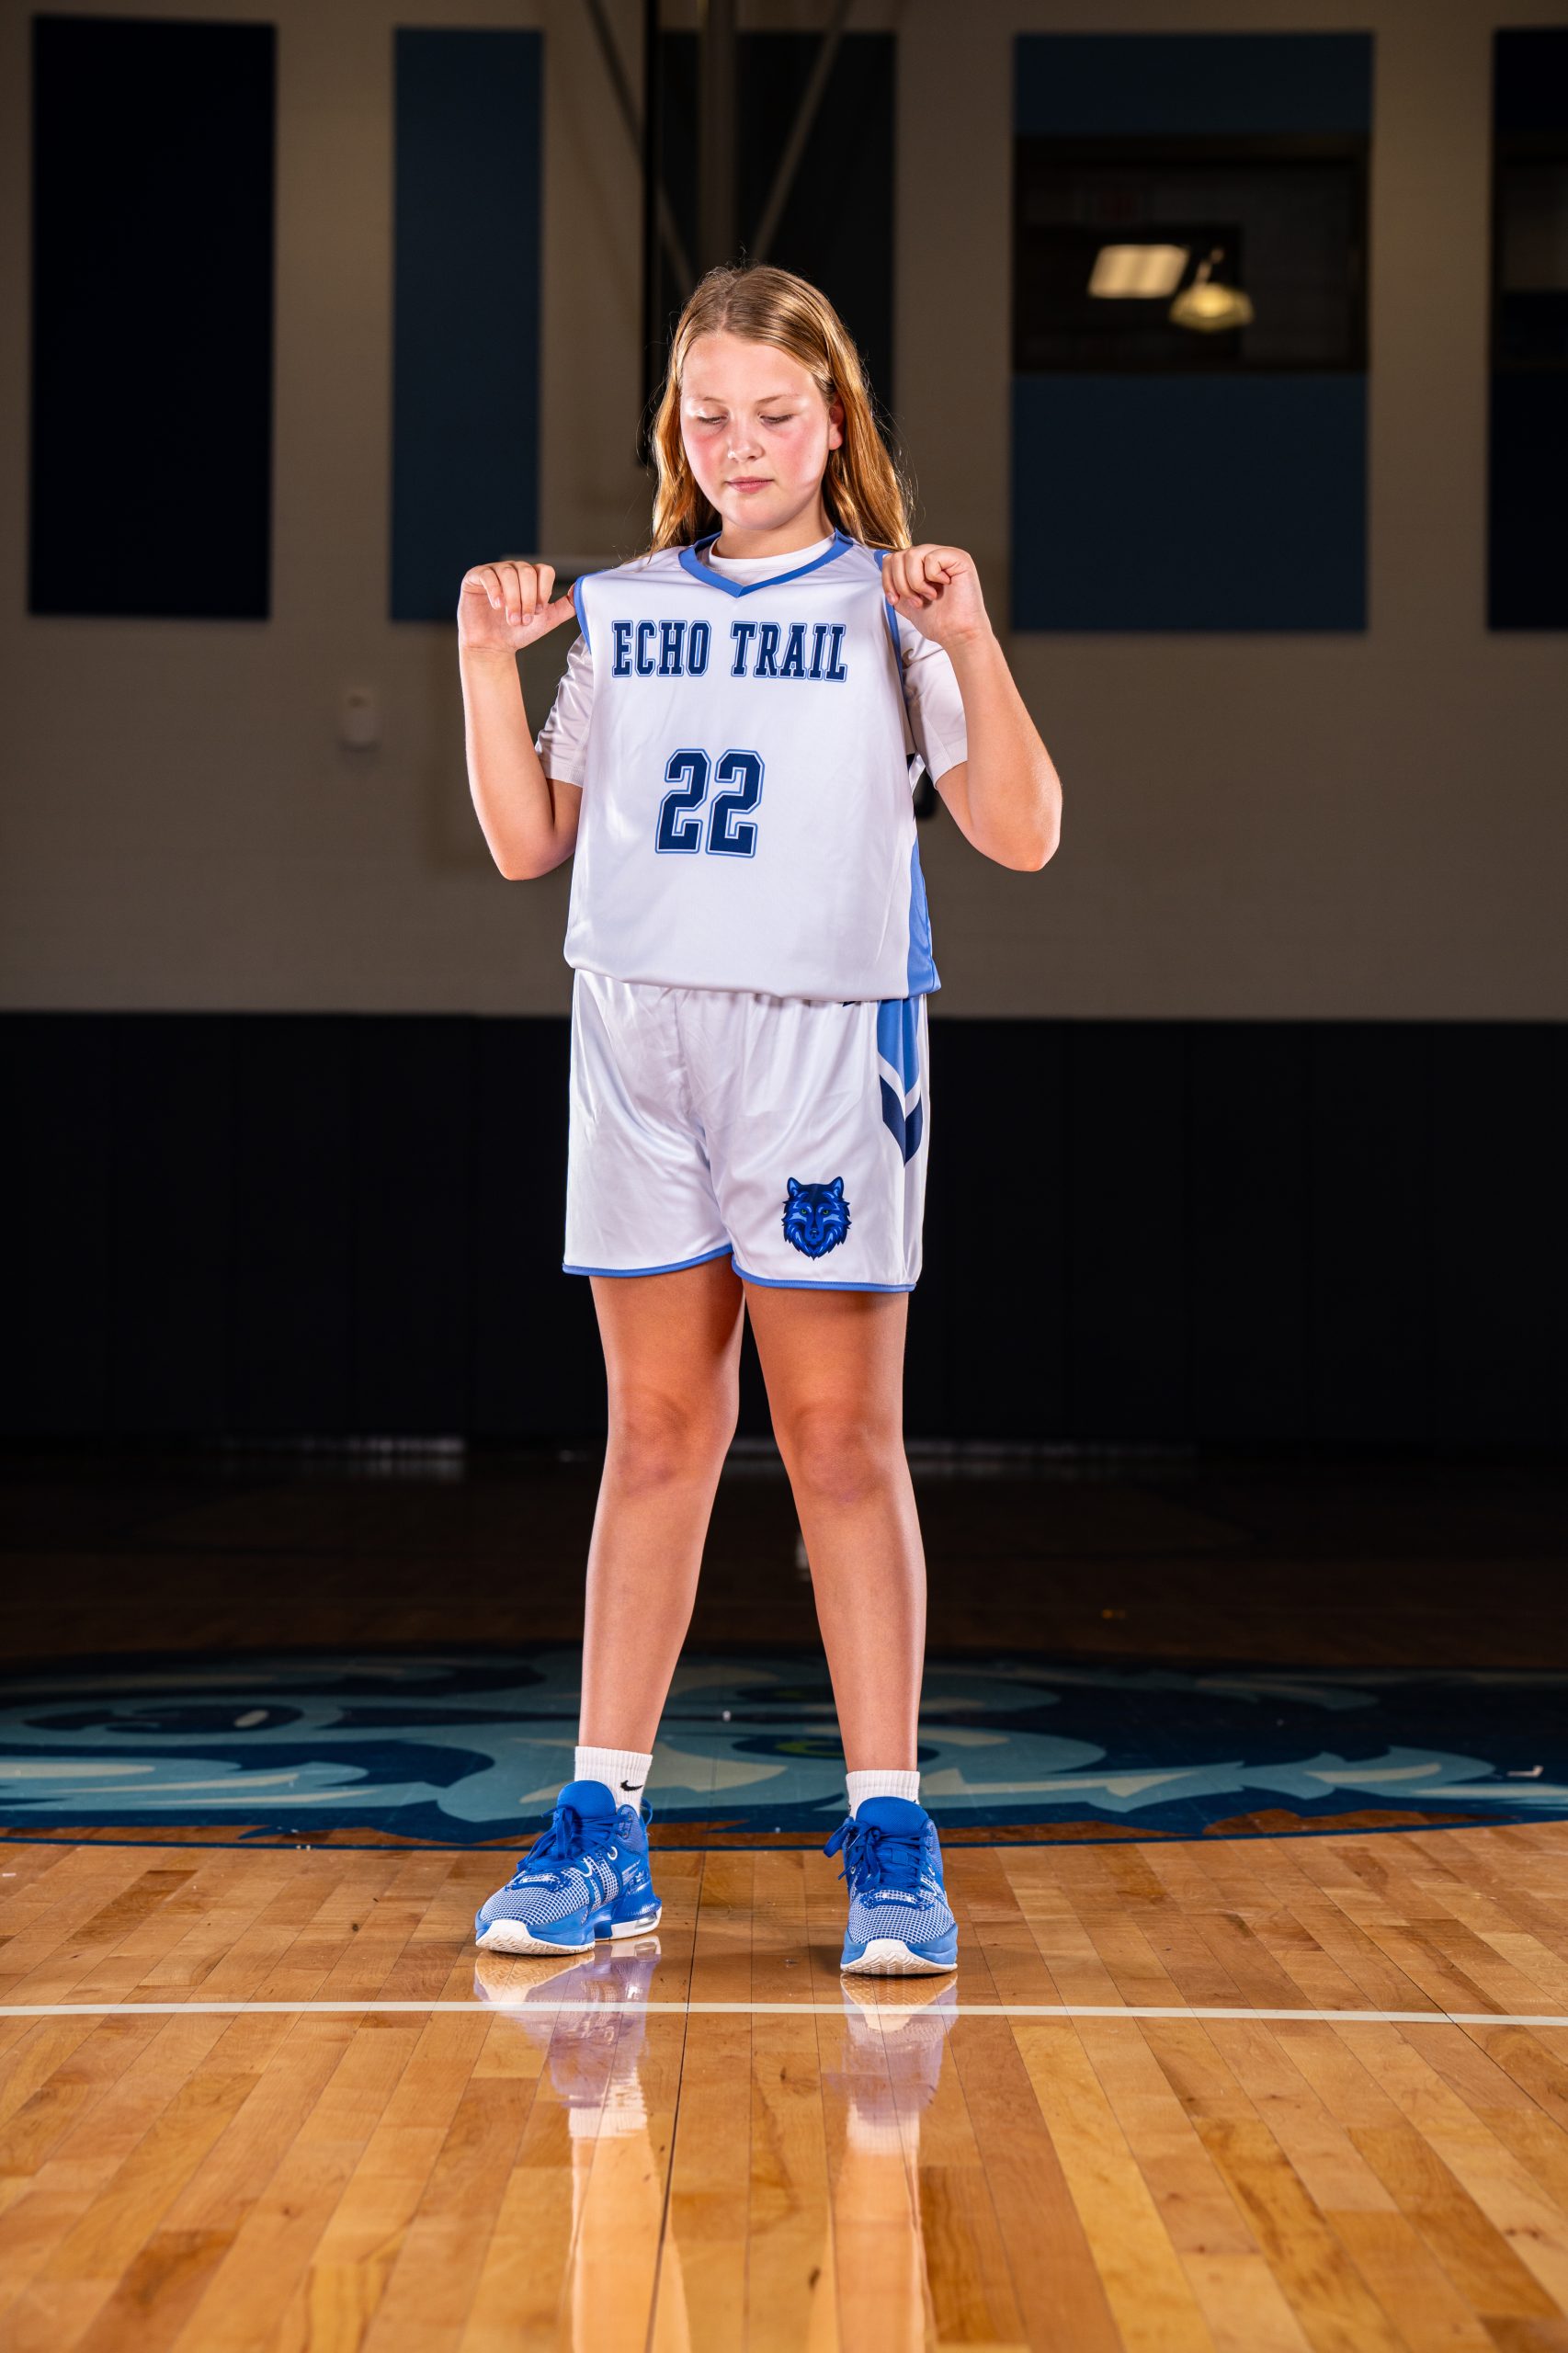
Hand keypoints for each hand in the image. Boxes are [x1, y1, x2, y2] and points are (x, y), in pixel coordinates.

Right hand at [458, 558, 576, 653]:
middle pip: (526, 572)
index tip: (538, 612)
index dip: (543, 592)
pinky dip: (494, 590)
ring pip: (508, 574)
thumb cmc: (518, 632)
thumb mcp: (547, 620)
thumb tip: (581, 590)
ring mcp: (494, 572)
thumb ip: (566, 606)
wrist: (492, 647)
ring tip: (510, 619)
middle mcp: (514, 570)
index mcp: (532, 577)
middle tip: (523, 620)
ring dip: (512, 599)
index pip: (544, 571)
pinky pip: (487, 575)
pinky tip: (497, 606)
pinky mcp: (475, 578)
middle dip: (527, 599)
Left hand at [883, 543, 990, 648]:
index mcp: (921, 566)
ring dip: (916, 582)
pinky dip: (932, 576)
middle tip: (917, 601)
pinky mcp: (958, 558)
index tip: (896, 599)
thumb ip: (895, 583)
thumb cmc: (938, 621)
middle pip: (899, 556)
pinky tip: (944, 585)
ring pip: (912, 554)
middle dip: (902, 584)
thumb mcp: (906, 601)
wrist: (955, 633)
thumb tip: (882, 563)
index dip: (888, 580)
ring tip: (929, 595)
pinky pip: (932, 557)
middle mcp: (933, 557)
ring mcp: (946, 555)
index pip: (892, 558)